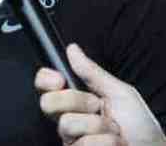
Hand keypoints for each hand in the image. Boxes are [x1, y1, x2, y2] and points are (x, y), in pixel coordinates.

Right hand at [35, 43, 164, 144]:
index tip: (60, 79)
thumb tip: (73, 50)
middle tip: (97, 106)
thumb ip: (93, 73)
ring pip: (67, 124)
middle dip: (76, 101)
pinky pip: (82, 143)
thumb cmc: (140, 126)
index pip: (44, 85)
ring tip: (114, 130)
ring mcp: (71, 138)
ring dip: (98, 126)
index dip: (45, 79)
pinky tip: (114, 144)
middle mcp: (69, 118)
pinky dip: (105, 142)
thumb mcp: (120, 93)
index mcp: (75, 99)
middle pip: (47, 103)